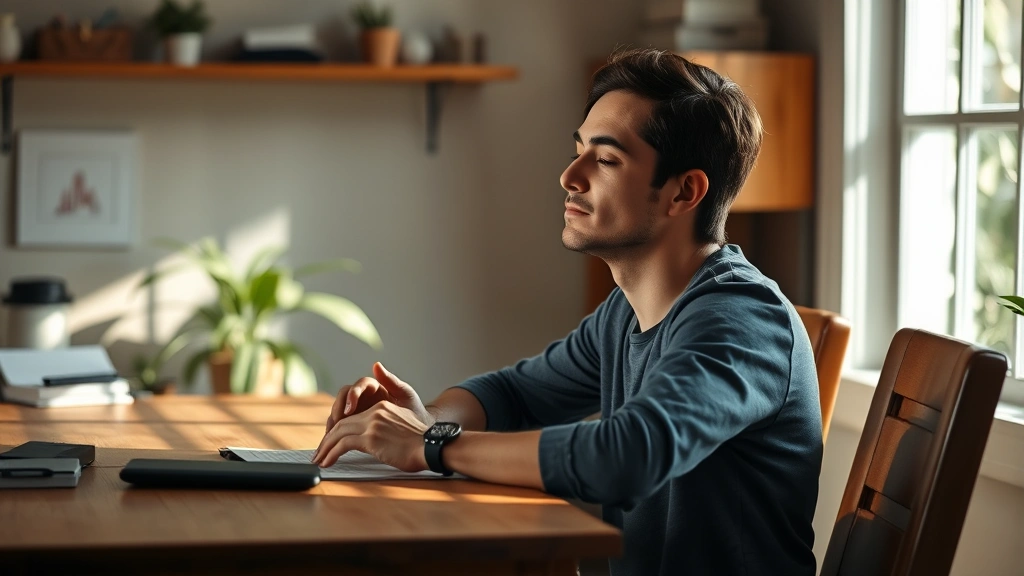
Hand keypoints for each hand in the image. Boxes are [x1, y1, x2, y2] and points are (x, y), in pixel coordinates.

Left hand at [312, 401, 429, 470]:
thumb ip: (385, 429)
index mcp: (382, 408)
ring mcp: (372, 423)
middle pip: (342, 425)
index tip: (330, 445)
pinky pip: (343, 444)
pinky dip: (331, 454)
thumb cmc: (421, 444)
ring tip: (318, 460)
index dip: (337, 433)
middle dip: (327, 441)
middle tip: (319, 454)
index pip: (352, 419)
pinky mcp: (370, 437)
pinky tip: (327, 462)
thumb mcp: (402, 429)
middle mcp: (375, 412)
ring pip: (338, 433)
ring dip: (325, 448)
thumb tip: (376, 443)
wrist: (431, 446)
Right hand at [325, 362, 432, 432]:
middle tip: (338, 423)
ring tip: (332, 434)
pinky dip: (335, 432)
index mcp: (375, 387)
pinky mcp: (354, 422)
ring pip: (339, 410)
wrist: (418, 430)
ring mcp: (357, 409)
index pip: (358, 385)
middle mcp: (363, 396)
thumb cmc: (414, 411)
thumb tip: (376, 364)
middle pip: (344, 396)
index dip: (352, 395)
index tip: (350, 409)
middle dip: (339, 408)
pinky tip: (333, 441)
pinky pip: (340, 424)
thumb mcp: (406, 396)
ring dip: (334, 421)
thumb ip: (392, 381)